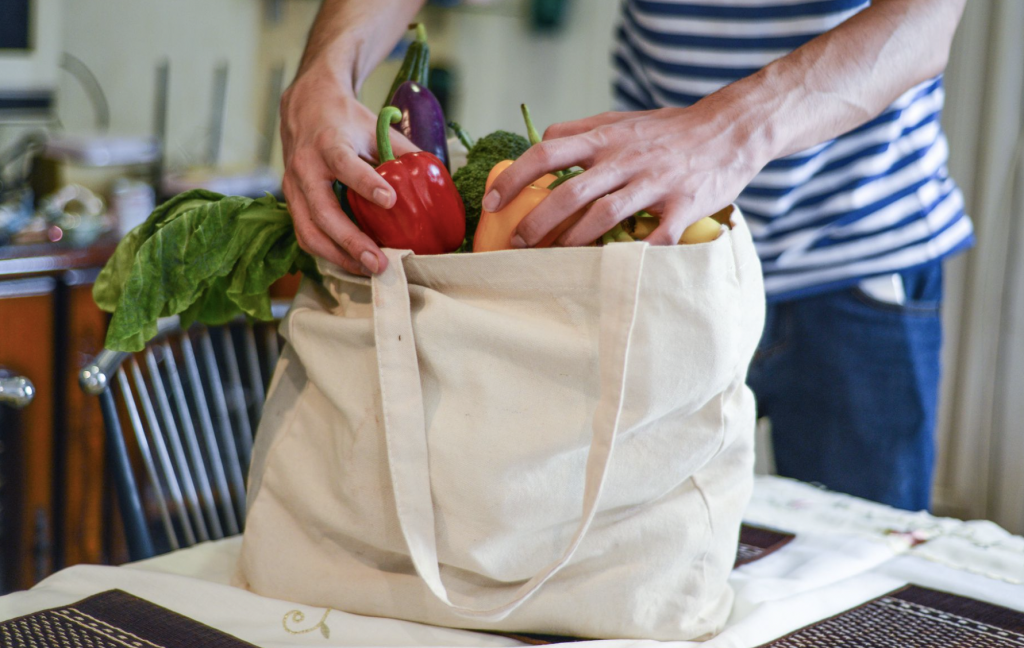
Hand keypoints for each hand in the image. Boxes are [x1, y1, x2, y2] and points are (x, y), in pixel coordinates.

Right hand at [280, 58, 416, 274]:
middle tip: (379, 262)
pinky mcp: (291, 202)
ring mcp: (293, 187)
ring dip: (339, 256)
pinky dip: (329, 253)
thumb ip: (401, 152)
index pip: (344, 163)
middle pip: (323, 211)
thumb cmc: (344, 120)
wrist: (304, 107)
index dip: (365, 183)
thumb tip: (435, 180)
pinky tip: (352, 262)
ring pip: (309, 231)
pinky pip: (306, 234)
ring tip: (368, 270)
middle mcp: (306, 166)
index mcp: (329, 142)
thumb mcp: (373, 127)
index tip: (390, 201)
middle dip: (351, 241)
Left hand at [481, 102, 766, 246]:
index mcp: (605, 138)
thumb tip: (539, 141)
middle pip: (570, 192)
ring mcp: (655, 182)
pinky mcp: (684, 205)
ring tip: (554, 260)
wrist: (730, 129)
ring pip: (605, 215)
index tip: (491, 202)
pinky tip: (615, 271)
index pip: (547, 152)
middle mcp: (626, 158)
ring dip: (574, 241)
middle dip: (537, 222)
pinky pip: (656, 236)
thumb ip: (581, 131)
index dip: (514, 178)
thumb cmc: (669, 129)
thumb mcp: (621, 120)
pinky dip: (635, 256)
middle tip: (518, 244)